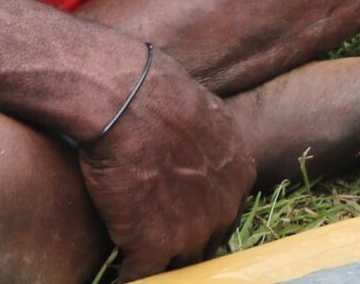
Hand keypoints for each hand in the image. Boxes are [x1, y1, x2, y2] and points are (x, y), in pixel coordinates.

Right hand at [77, 43, 256, 279]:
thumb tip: (196, 146)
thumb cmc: (157, 94)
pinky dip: (128, 276)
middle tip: (158, 235)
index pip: (226, 209)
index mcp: (240, 174)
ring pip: (179, 263)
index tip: (180, 212)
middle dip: (184, 238)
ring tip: (139, 255)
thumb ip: (210, 142)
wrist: (127, 101)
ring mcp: (192, 232)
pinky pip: (143, 275)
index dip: (200, 213)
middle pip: (207, 239)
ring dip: (160, 262)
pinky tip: (118, 275)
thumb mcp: (205, 112)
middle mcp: (225, 208)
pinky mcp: (155, 247)